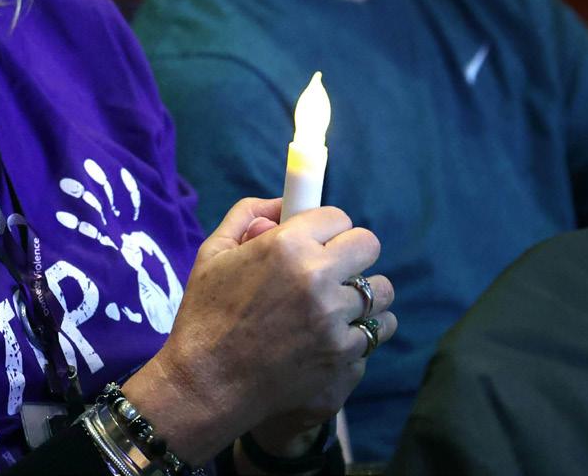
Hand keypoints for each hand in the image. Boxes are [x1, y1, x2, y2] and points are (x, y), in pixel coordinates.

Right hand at [123, 198, 396, 461]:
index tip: (319, 242)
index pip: (338, 217)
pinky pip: (377, 330)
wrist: (208, 383)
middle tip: (333, 271)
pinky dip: (362, 331)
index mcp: (286, 246)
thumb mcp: (212, 253)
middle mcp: (316, 277)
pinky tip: (338, 333)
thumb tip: (281, 203)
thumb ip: (246, 215)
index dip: (327, 229)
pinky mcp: (343, 353)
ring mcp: (333, 318)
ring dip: (364, 294)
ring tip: (339, 306)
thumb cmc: (205, 315)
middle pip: (368, 245)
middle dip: (352, 254)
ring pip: (381, 290)